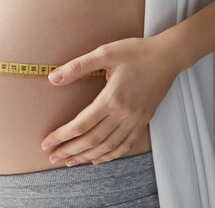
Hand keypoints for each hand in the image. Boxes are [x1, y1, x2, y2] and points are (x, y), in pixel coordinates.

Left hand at [40, 36, 179, 165]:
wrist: (168, 56)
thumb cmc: (136, 52)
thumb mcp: (105, 53)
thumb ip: (78, 66)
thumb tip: (53, 78)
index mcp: (111, 98)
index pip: (81, 124)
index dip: (61, 136)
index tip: (47, 144)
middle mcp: (124, 114)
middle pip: (92, 140)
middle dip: (70, 151)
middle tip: (53, 158)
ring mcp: (135, 120)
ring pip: (108, 146)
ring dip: (87, 157)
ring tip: (70, 162)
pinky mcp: (144, 120)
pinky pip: (126, 145)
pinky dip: (111, 155)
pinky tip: (99, 159)